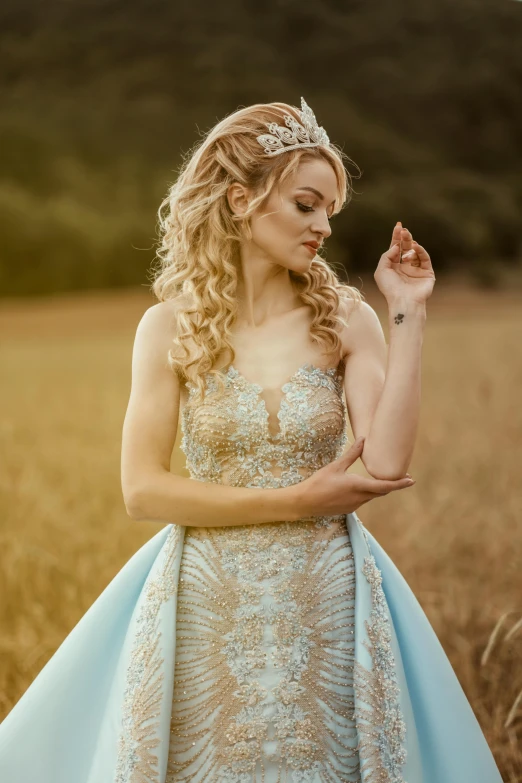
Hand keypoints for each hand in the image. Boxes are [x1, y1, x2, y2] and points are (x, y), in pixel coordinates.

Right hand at [294, 437, 414, 517]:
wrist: (305, 502)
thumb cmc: (319, 482)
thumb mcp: (336, 466)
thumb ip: (352, 454)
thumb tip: (363, 440)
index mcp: (358, 486)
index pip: (385, 486)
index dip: (400, 484)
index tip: (412, 480)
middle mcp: (359, 498)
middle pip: (381, 492)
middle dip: (392, 485)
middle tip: (403, 477)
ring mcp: (354, 505)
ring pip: (372, 496)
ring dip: (379, 489)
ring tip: (383, 479)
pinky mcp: (348, 509)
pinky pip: (363, 500)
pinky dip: (367, 493)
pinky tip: (362, 487)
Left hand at [374, 222, 435, 304]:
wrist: (403, 301)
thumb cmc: (390, 288)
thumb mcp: (381, 270)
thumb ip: (386, 255)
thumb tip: (396, 246)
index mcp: (394, 267)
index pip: (396, 248)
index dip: (397, 237)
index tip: (398, 226)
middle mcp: (405, 267)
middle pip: (406, 247)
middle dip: (405, 238)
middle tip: (404, 230)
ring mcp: (417, 270)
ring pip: (415, 252)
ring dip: (411, 246)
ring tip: (407, 245)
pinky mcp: (427, 273)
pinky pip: (424, 258)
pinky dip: (420, 251)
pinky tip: (415, 247)